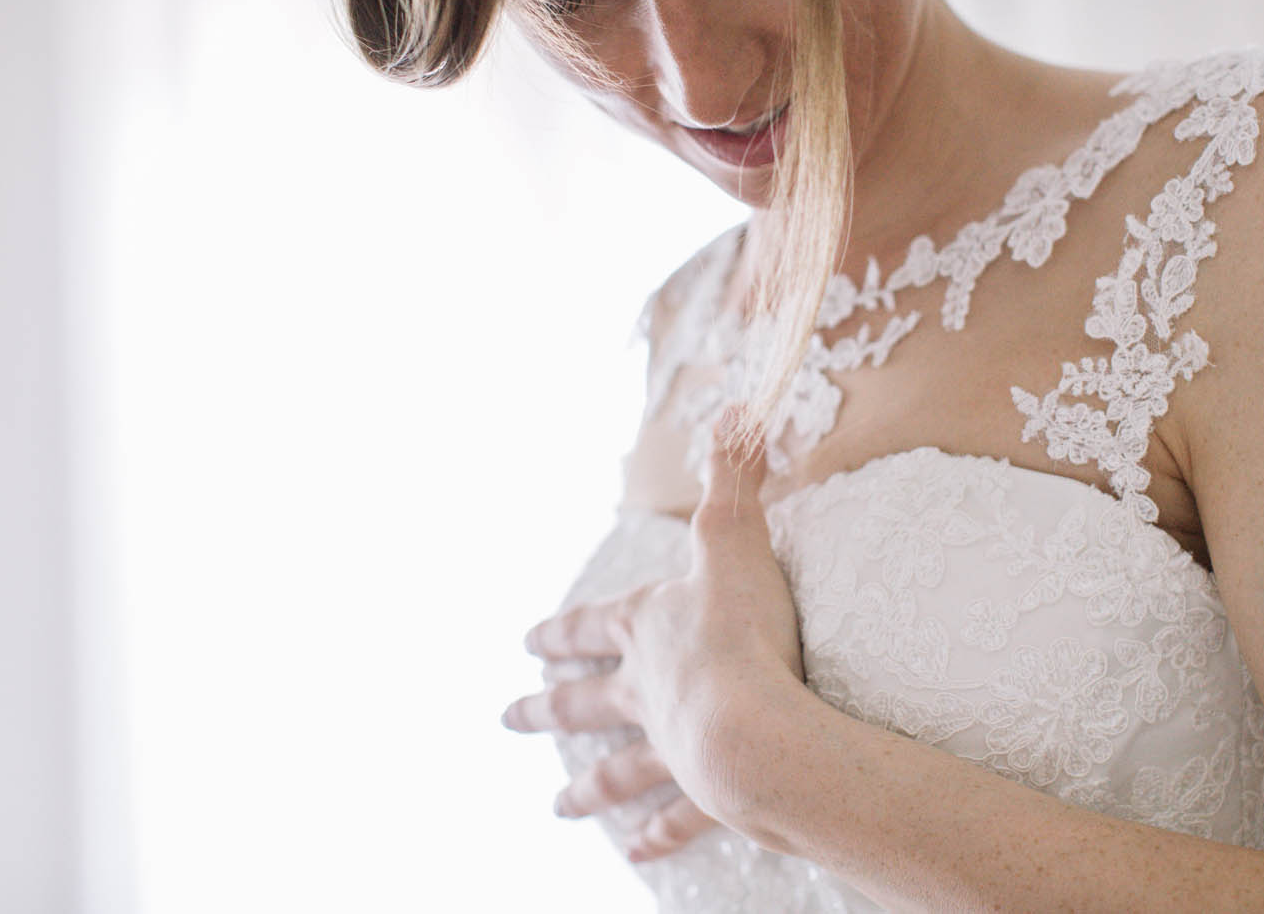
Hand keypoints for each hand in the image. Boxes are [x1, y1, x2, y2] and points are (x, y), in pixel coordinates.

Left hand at [502, 423, 806, 858]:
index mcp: (647, 629)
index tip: (526, 640)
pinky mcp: (703, 792)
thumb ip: (737, 477)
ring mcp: (668, 746)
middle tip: (506, 718)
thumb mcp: (736, 539)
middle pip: (583, 702)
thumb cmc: (743, 632)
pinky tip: (636, 852)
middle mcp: (645, 691)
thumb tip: (735, 410)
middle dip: (545, 708)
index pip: (593, 625)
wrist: (757, 728)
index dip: (563, 628)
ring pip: (615, 769)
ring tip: (557, 810)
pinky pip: (674, 818)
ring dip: (586, 789)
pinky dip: (655, 835)